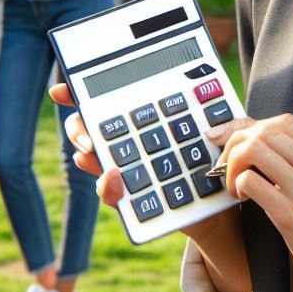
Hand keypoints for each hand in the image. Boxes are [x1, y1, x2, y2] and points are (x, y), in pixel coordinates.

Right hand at [54, 82, 249, 242]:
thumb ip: (225, 121)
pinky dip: (107, 187)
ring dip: (88, 155)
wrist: (227, 203)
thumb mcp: (231, 135)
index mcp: (148, 115)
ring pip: (93, 160)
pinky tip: (114, 179)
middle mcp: (132, 142)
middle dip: (79, 125)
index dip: (79, 92)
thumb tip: (212, 114)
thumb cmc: (226, 160)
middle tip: (87, 127)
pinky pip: (113, 195)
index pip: (108, 98)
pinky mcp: (137, 201)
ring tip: (93, 152)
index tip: (60, 89)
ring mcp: (130, 170)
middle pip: (89, 128)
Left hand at [215, 114, 292, 291]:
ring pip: (254, 150)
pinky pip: (251, 182)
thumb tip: (268, 143)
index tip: (238, 136)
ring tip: (234, 180)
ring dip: (233, 162)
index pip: (286, 122)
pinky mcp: (291, 216)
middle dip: (238, 141)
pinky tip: (242, 196)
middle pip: (266, 132)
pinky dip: (237, 184)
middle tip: (230, 161)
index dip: (255, 125)